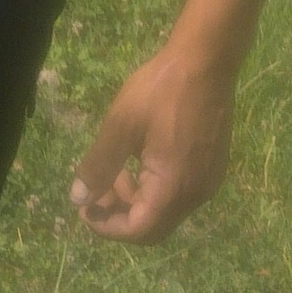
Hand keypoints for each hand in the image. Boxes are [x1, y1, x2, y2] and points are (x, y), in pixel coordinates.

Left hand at [69, 49, 235, 243]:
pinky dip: (155, 189)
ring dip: (137, 200)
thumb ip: (100, 165)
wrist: (206, 61)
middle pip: (154, 227)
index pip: (138, 231)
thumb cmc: (161, 90)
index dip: (106, 227)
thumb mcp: (121, 124)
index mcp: (173, 187)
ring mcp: (208, 181)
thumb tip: (78, 199)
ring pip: (166, 211)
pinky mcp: (213, 167)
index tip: (84, 208)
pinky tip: (141, 160)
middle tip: (97, 190)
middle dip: (120, 215)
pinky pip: (180, 194)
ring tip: (116, 170)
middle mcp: (196, 194)